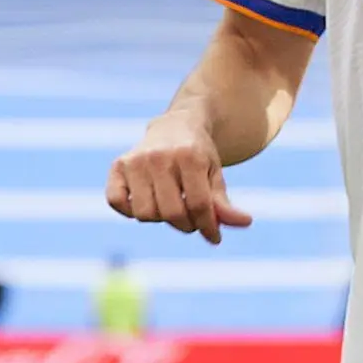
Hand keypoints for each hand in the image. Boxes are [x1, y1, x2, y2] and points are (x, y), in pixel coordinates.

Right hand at [106, 114, 252, 244]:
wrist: (176, 125)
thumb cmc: (199, 155)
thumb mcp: (215, 175)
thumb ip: (224, 203)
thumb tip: (246, 223)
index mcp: (189, 156)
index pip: (198, 205)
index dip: (208, 227)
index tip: (214, 237)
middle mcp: (159, 156)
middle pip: (172, 213)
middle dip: (186, 225)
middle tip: (191, 219)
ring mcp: (136, 160)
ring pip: (144, 214)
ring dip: (159, 218)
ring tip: (169, 206)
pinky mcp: (118, 165)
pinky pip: (116, 202)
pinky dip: (129, 210)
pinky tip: (144, 203)